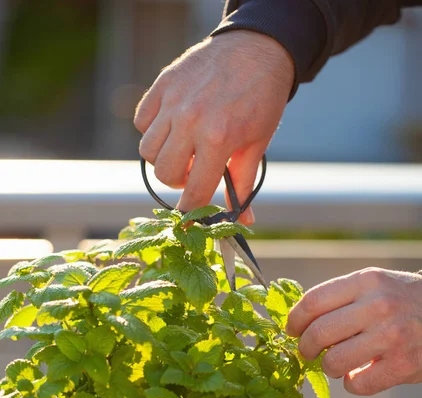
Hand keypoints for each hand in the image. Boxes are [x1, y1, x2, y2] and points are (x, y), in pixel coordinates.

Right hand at [134, 31, 293, 223]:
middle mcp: (190, 120)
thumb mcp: (257, 144)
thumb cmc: (261, 99)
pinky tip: (173, 127)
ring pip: (147, 150)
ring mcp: (172, 101)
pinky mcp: (162, 85)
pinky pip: (141, 122)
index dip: (191, 210)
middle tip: (194, 171)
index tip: (192, 214)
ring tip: (183, 149)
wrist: (258, 47)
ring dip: (163, 158)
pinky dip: (152, 131)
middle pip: (164, 174)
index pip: (193, 191)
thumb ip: (242, 184)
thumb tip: (242, 221)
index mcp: (218, 138)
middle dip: (179, 182)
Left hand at [286, 267, 421, 395]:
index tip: (292, 330)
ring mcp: (392, 336)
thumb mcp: (374, 285)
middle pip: (318, 333)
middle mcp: (378, 306)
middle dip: (305, 347)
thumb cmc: (402, 301)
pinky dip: (352, 384)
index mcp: (366, 281)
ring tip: (338, 363)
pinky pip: (357, 385)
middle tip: (308, 351)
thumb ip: (341, 298)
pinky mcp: (403, 365)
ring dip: (329, 367)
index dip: (295, 320)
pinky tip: (360, 375)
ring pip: (334, 362)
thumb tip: (297, 322)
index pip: (313, 302)